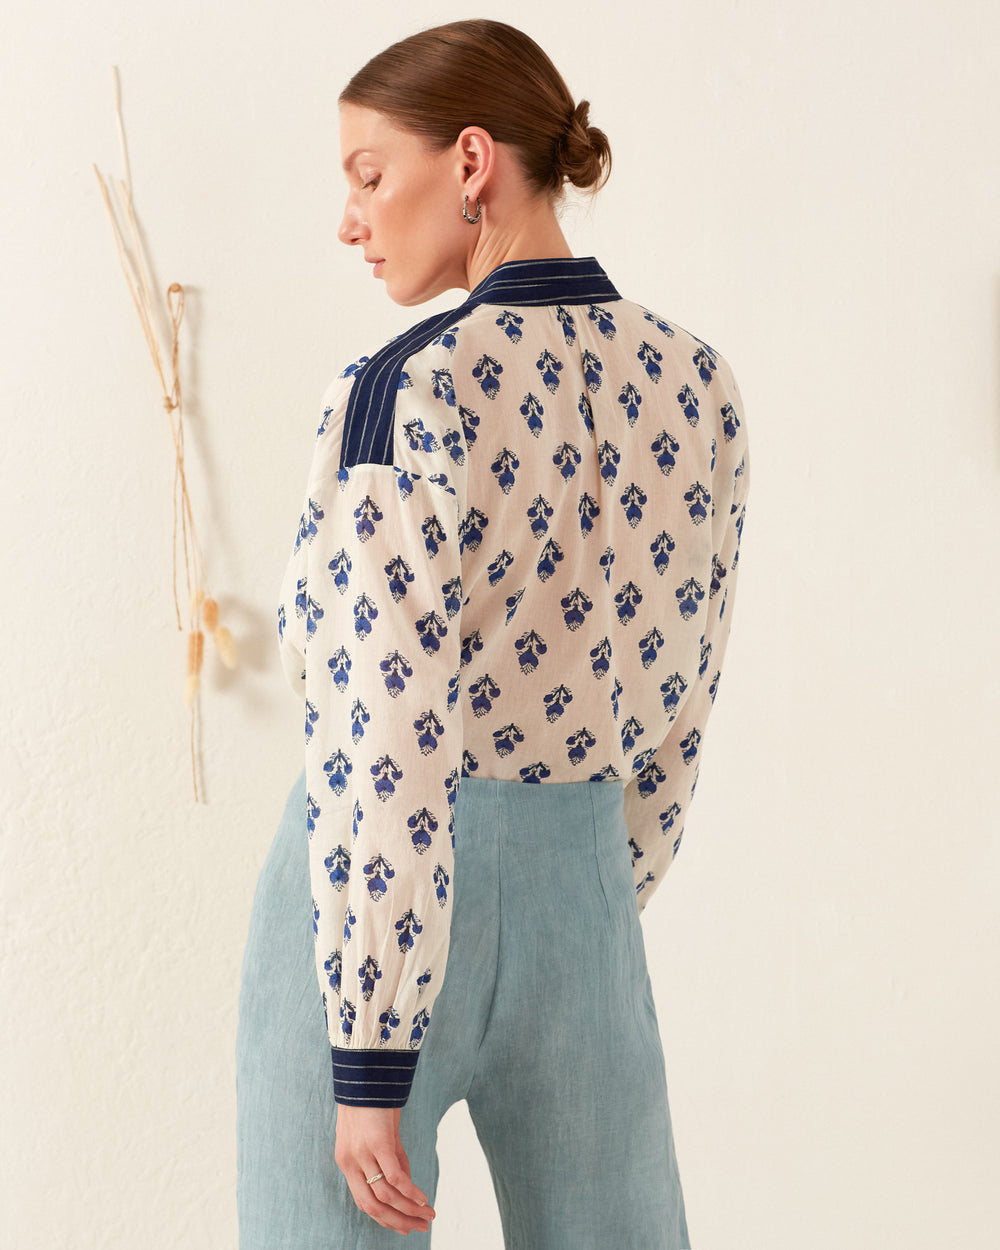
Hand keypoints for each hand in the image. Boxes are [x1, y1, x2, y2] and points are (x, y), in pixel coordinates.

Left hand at [334, 1104, 434, 1234]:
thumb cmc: (373, 1101)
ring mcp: (362, 1153)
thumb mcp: (379, 1134)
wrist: (365, 1072)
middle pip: (373, 1205)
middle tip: (420, 1227)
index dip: (384, 1218)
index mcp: (347, 1162)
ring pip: (385, 1194)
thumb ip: (391, 1158)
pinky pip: (394, 1175)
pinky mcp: (377, 1141)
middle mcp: (350, 1162)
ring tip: (428, 1214)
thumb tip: (405, 1184)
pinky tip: (422, 1198)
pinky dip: (409, 1191)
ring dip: (409, 1209)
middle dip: (398, 1221)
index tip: (405, 1227)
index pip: (364, 1201)